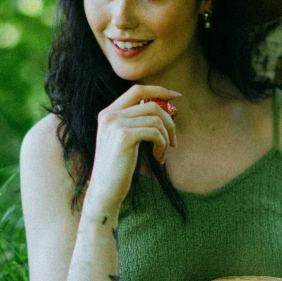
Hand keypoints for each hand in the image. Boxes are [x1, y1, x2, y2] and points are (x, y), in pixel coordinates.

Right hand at [87, 84, 179, 210]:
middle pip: (151, 104)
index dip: (159, 90)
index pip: (137, 90)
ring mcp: (116, 125)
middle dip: (169, 121)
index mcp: (108, 113)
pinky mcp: (124, 137)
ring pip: (156, 120)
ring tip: (162, 154)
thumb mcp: (125, 139)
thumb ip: (137, 121)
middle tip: (174, 141)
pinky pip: (156, 133)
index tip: (176, 96)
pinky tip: (158, 159)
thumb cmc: (118, 167)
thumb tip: (164, 107)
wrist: (105, 190)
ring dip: (166, 138)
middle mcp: (110, 115)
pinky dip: (162, 146)